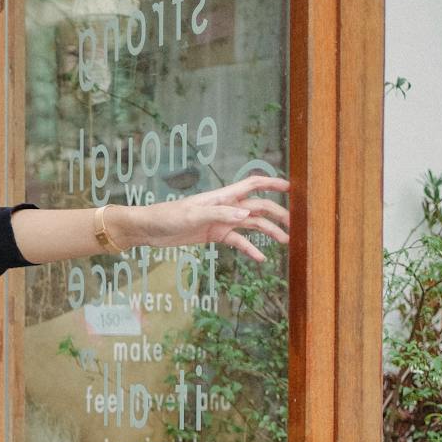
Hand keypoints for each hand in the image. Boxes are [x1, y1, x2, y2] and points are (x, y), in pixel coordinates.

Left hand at [115, 175, 290, 261]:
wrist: (149, 229)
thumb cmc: (167, 216)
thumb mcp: (192, 215)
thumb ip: (220, 214)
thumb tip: (247, 214)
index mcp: (222, 197)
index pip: (252, 185)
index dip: (272, 184)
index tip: (291, 187)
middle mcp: (226, 207)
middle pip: (257, 207)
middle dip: (276, 213)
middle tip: (293, 224)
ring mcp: (221, 221)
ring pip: (251, 225)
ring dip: (267, 232)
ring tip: (285, 241)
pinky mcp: (214, 235)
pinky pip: (237, 241)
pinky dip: (249, 248)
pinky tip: (260, 258)